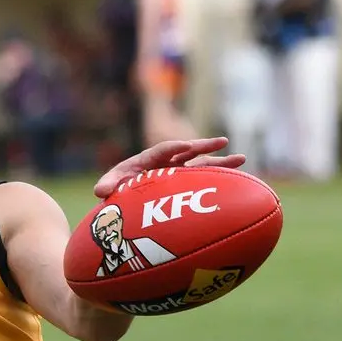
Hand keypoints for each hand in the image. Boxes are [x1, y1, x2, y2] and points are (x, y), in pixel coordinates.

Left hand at [93, 136, 246, 198]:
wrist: (125, 198)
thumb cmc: (118, 188)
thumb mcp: (112, 185)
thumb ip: (108, 184)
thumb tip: (100, 190)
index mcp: (148, 160)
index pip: (162, 150)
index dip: (173, 147)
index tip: (186, 145)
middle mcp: (167, 163)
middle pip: (187, 152)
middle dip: (204, 147)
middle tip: (223, 142)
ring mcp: (178, 172)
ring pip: (201, 165)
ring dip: (220, 162)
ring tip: (241, 158)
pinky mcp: (185, 182)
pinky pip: (203, 179)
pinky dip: (218, 178)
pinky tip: (237, 178)